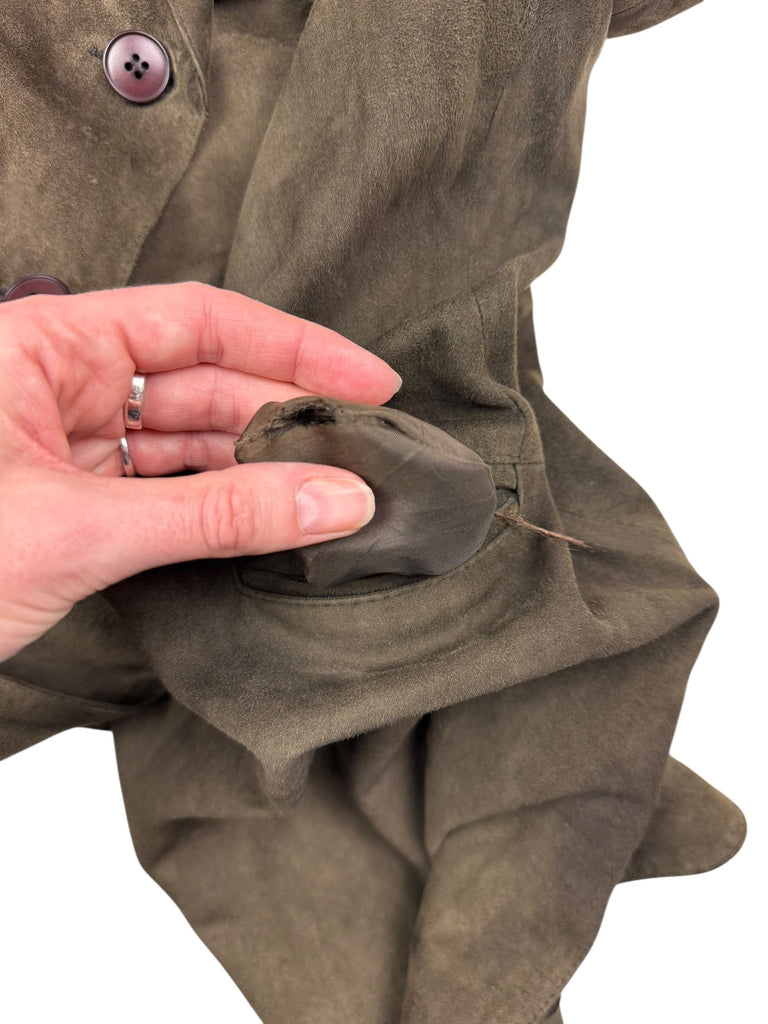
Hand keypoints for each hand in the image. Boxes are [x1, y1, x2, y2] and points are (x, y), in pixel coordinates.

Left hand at [0, 282, 400, 660]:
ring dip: (259, 470)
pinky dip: (219, 510)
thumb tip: (332, 499)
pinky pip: (166, 494)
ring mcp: (67, 447)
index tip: (368, 380)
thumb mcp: (84, 530)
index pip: (198, 321)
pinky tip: (271, 521)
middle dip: (285, 418)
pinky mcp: (74, 504)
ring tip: (333, 493)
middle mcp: (60, 385)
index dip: (294, 347)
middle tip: (363, 453)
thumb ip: (217, 514)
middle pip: (204, 384)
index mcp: (45, 347)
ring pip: (189, 444)